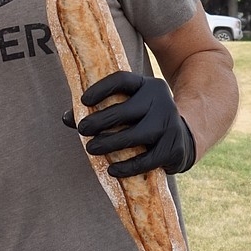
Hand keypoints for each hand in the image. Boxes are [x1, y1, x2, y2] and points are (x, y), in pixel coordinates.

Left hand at [68, 72, 195, 176]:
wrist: (184, 138)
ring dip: (110, 144)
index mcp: (148, 85)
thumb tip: (66, 118)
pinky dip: (128, 167)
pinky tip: (112, 170)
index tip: (83, 100)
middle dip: (100, 121)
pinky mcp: (173, 147)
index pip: (122, 80)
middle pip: (126, 110)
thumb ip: (98, 110)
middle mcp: (162, 101)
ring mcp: (170, 124)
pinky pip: (147, 160)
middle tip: (82, 130)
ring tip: (91, 149)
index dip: (101, 89)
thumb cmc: (143, 120)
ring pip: (136, 135)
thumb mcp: (128, 107)